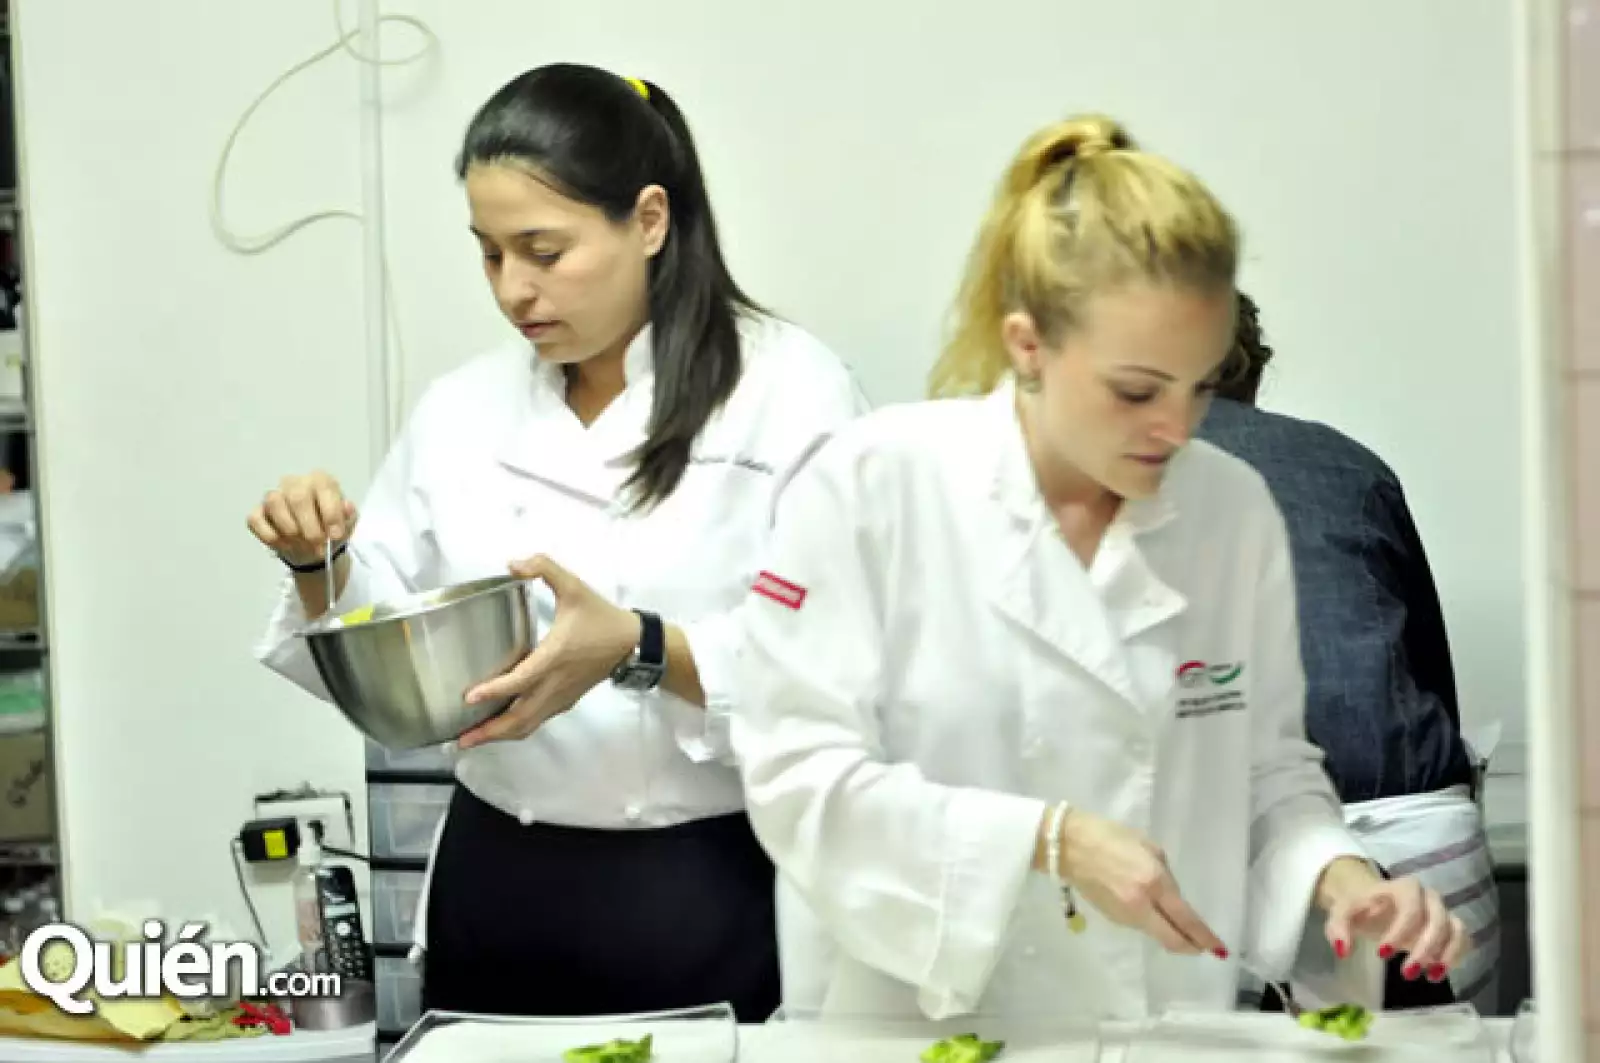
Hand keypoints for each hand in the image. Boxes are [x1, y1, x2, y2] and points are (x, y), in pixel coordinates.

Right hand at [248, 471, 356, 565]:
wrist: (313, 545)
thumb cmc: (330, 528)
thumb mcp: (347, 523)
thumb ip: (348, 515)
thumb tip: (347, 507)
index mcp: (320, 480)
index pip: (324, 487)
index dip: (330, 513)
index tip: (335, 535)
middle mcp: (295, 483)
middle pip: (297, 497)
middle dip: (309, 526)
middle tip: (317, 545)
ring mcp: (274, 496)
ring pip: (274, 503)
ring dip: (289, 530)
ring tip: (302, 545)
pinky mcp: (258, 512)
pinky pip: (255, 519)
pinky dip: (269, 535)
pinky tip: (284, 545)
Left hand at [455, 554, 640, 748]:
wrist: (633, 643)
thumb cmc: (601, 617)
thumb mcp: (574, 587)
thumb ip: (544, 568)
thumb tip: (513, 564)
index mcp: (554, 657)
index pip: (521, 680)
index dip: (495, 690)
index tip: (469, 697)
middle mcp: (555, 683)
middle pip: (520, 718)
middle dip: (489, 731)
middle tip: (461, 738)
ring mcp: (561, 696)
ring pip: (528, 725)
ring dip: (500, 735)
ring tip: (472, 739)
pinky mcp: (565, 700)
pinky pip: (537, 721)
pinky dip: (516, 729)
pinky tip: (500, 727)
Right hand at [1053, 808, 1228, 957]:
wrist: (1067, 846)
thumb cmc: (1110, 836)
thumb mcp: (1148, 846)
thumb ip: (1164, 874)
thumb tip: (1172, 896)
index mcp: (1153, 882)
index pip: (1186, 919)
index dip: (1205, 937)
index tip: (1219, 948)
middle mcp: (1141, 905)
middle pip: (1172, 939)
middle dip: (1192, 946)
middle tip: (1204, 947)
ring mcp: (1125, 916)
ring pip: (1156, 934)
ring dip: (1171, 934)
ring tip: (1179, 925)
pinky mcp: (1112, 918)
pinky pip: (1140, 926)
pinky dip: (1152, 925)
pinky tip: (1152, 913)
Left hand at [1317, 856, 1468, 982]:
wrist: (1371, 903)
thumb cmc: (1359, 908)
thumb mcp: (1342, 913)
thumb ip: (1338, 928)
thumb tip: (1343, 951)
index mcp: (1403, 888)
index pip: (1410, 906)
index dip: (1400, 931)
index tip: (1382, 954)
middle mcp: (1428, 897)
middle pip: (1439, 920)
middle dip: (1425, 949)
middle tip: (1407, 973)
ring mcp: (1442, 912)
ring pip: (1457, 930)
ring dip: (1448, 955)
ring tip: (1431, 976)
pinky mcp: (1449, 928)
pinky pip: (1464, 940)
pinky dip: (1457, 957)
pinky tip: (1436, 972)